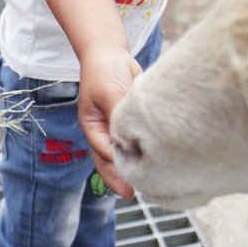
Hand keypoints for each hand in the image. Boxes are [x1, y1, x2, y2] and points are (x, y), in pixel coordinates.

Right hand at [78, 45, 141, 199]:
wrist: (111, 51)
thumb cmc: (103, 70)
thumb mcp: (108, 92)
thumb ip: (117, 114)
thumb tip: (126, 138)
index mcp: (93, 126)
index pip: (104, 150)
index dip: (115, 165)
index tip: (128, 178)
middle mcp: (104, 129)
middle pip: (109, 159)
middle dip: (119, 177)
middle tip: (130, 195)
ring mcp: (117, 125)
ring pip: (123, 152)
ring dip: (132, 166)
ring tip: (145, 185)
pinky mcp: (131, 119)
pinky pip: (136, 138)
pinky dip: (142, 149)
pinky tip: (154, 160)